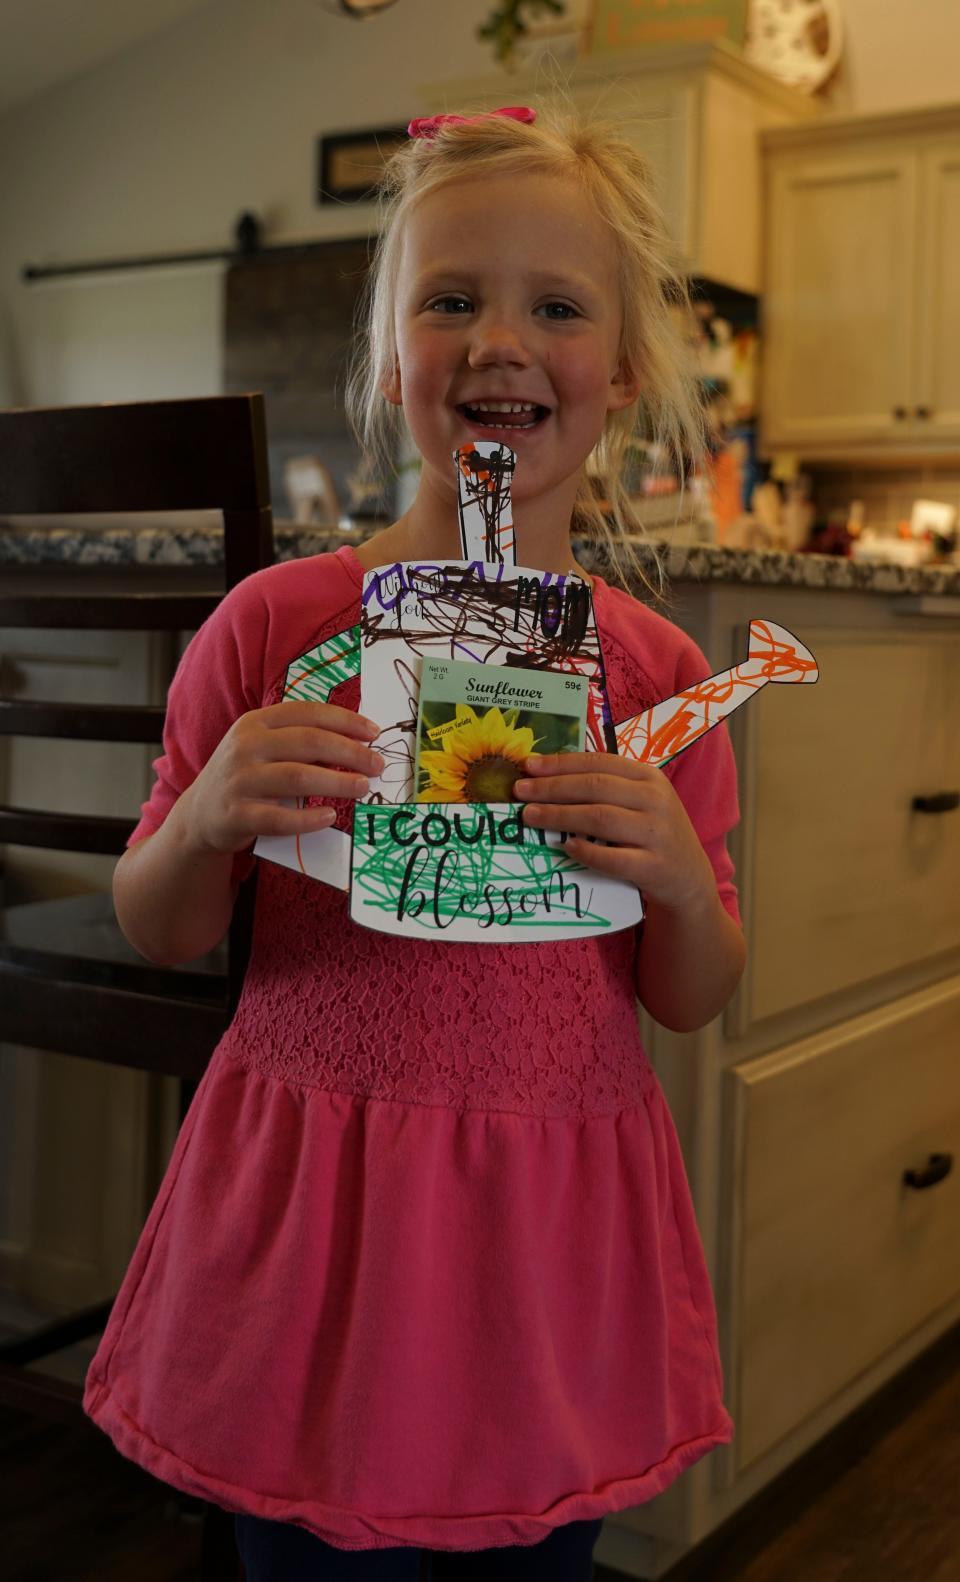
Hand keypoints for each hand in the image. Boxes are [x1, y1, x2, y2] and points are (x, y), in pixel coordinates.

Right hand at [180, 701, 382, 854]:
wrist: (199, 814)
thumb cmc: (245, 776)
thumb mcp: (263, 748)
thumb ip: (299, 742)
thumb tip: (356, 744)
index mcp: (255, 723)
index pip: (307, 713)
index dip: (345, 720)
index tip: (374, 733)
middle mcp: (245, 746)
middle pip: (309, 742)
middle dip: (350, 752)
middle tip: (377, 765)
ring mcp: (239, 780)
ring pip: (298, 777)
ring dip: (337, 782)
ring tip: (363, 788)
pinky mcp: (236, 815)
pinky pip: (279, 817)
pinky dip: (308, 818)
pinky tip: (330, 816)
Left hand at [513, 751, 715, 914]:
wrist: (688, 878)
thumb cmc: (652, 834)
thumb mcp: (640, 802)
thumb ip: (606, 787)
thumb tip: (548, 778)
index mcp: (649, 777)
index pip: (599, 763)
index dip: (561, 763)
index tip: (529, 765)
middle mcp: (656, 800)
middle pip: (594, 787)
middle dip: (552, 788)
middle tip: (520, 791)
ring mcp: (657, 833)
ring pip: (600, 818)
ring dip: (559, 816)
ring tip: (530, 816)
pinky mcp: (654, 866)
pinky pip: (613, 858)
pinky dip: (587, 852)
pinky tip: (566, 847)